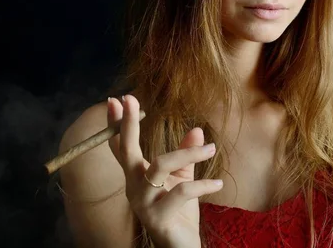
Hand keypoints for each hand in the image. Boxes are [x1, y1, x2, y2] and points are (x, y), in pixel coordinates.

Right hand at [107, 95, 222, 247]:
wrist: (182, 246)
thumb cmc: (180, 212)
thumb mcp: (184, 179)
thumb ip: (186, 155)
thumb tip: (197, 130)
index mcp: (137, 177)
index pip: (122, 148)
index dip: (117, 125)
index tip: (115, 100)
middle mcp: (134, 188)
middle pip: (127, 152)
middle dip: (128, 124)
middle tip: (129, 99)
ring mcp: (143, 203)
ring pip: (160, 166)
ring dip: (187, 154)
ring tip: (211, 149)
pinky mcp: (158, 218)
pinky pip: (181, 191)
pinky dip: (201, 184)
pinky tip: (217, 183)